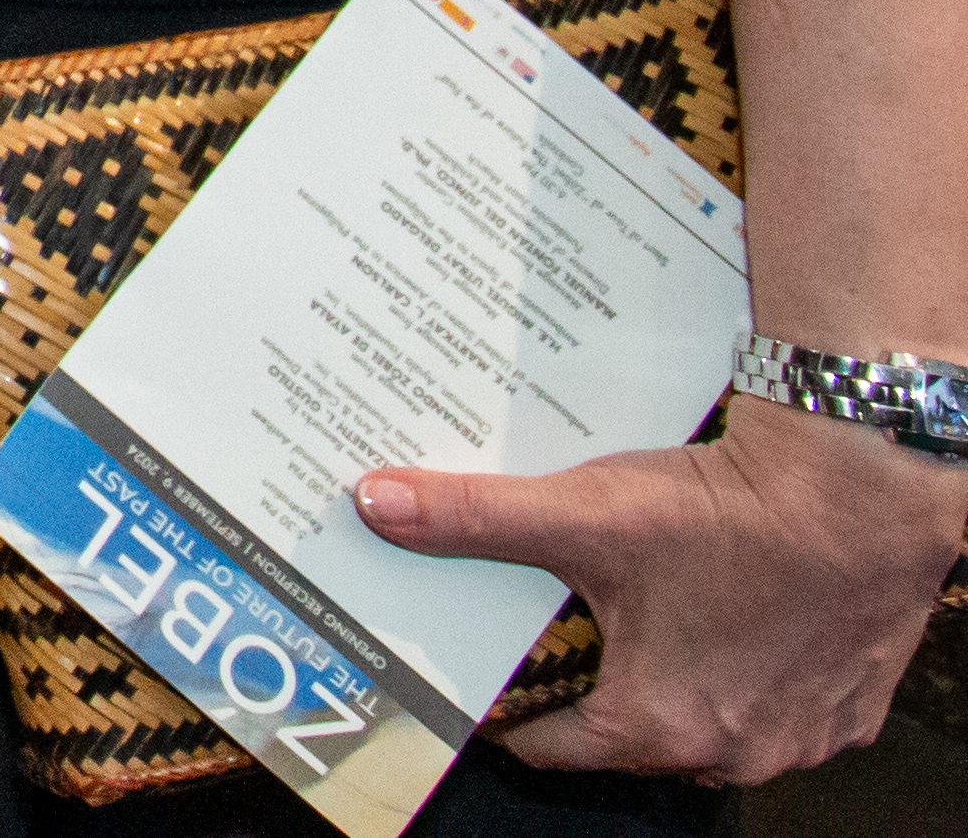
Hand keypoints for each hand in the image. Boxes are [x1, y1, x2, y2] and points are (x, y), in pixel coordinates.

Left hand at [356, 399, 967, 782]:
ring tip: (635, 619)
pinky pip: (777, 705)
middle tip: (560, 634)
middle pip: (630, 736)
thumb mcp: (583, 515)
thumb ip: (475, 519)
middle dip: (591, 688)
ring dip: (672, 680)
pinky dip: (745, 671)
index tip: (486, 680)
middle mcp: (734, 752)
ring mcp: (801, 735)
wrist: (863, 490)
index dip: (511, 712)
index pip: (553, 750)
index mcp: (657, 727)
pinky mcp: (850, 705)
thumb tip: (379, 504)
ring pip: (707, 722)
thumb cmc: (730, 515)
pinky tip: (720, 615)